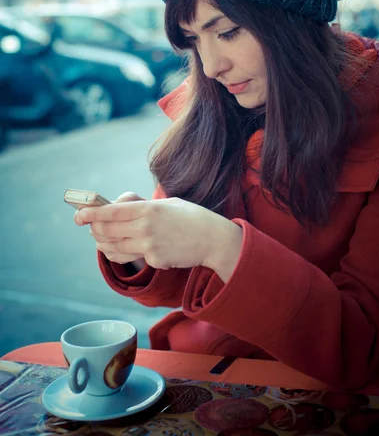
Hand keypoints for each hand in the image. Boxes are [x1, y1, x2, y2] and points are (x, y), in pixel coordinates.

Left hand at [74, 195, 242, 279]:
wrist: (213, 239)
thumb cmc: (191, 217)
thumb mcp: (167, 204)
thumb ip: (143, 207)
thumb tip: (119, 210)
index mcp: (147, 209)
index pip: (110, 212)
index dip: (90, 214)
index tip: (78, 215)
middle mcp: (145, 228)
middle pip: (106, 231)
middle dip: (94, 230)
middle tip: (91, 228)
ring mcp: (149, 246)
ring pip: (114, 248)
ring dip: (104, 244)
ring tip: (104, 239)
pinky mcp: (155, 260)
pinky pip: (133, 257)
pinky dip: (128, 253)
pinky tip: (133, 247)